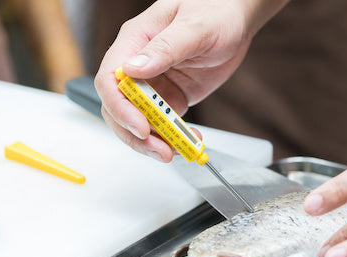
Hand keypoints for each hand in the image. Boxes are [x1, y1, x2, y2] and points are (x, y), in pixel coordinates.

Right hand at [94, 0, 287, 161]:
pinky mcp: (171, 97)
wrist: (236, 20)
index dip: (120, 107)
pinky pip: (164, 124)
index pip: (111, 78)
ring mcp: (155, 84)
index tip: (141, 126)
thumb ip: (165, 48)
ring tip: (175, 152)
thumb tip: (134, 68)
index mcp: (136, 41)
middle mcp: (139, 65)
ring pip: (139, 120)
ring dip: (154, 141)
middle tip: (160, 150)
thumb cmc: (215, 10)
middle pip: (119, 107)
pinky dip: (173, 138)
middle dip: (136, 133)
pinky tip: (189, 142)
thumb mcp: (194, 27)